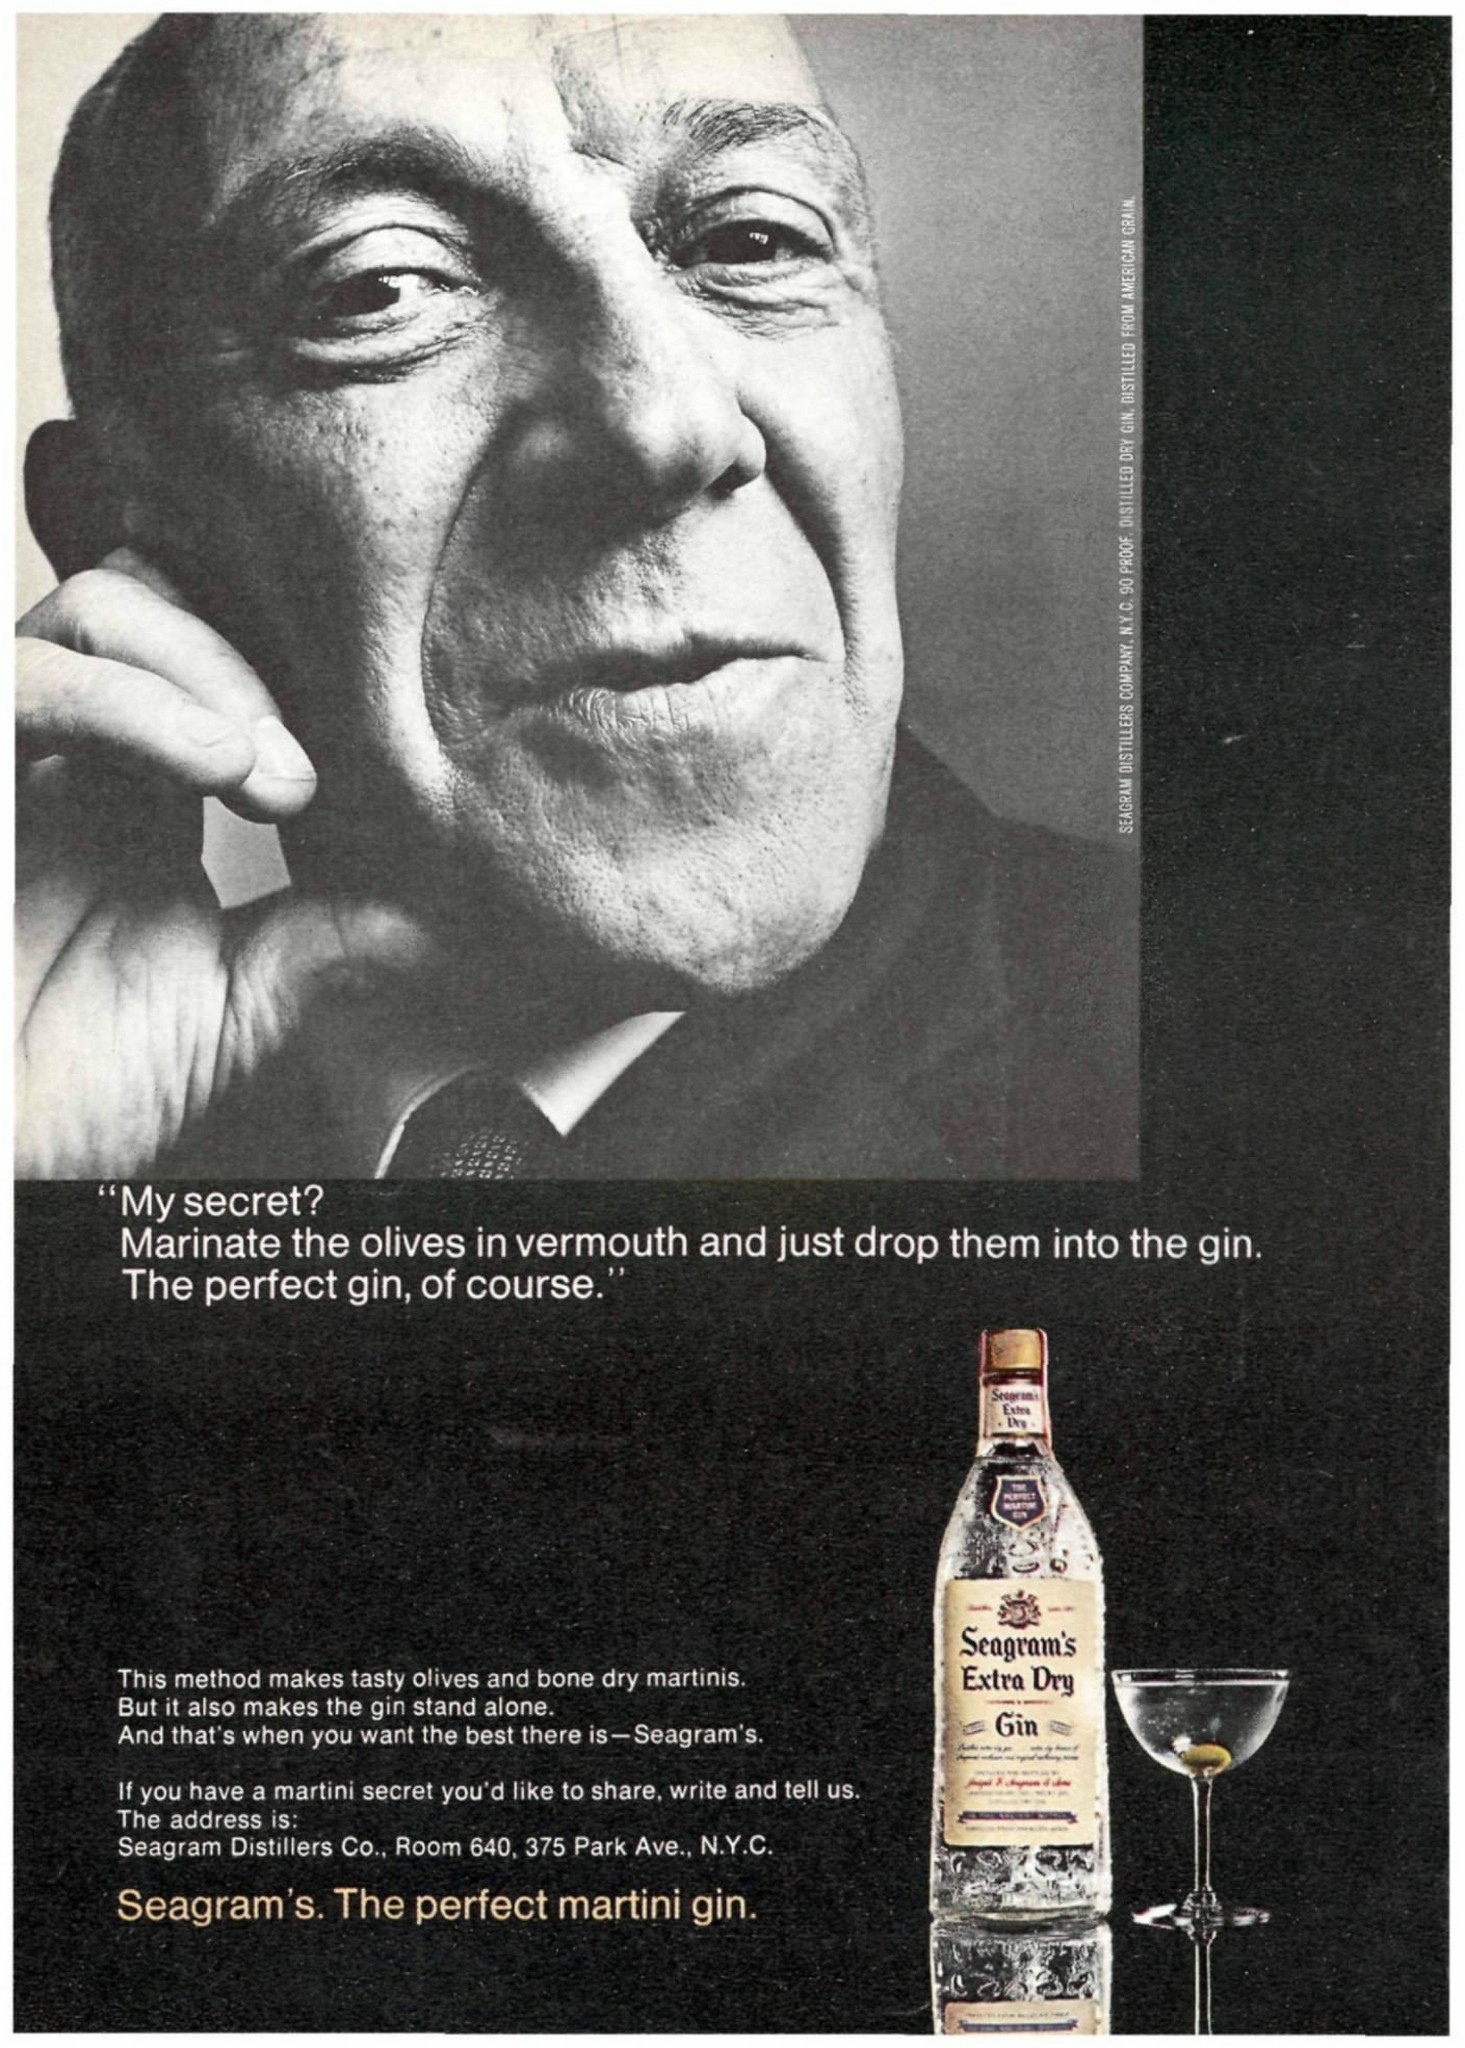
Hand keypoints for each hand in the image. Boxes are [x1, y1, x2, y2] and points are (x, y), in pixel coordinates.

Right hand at [17, 550, 435, 1176]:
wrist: (0, 1160)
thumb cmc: (75, 1093)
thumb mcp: (231, 1014)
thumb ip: (319, 950)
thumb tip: (428, 915)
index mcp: (141, 799)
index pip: (207, 661)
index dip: (280, 671)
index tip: (349, 756)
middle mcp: (76, 761)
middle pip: (151, 604)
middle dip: (243, 661)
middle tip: (298, 778)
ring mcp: (15, 764)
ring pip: (93, 610)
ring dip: (199, 664)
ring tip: (259, 767)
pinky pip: (23, 686)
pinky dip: (126, 699)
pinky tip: (212, 759)